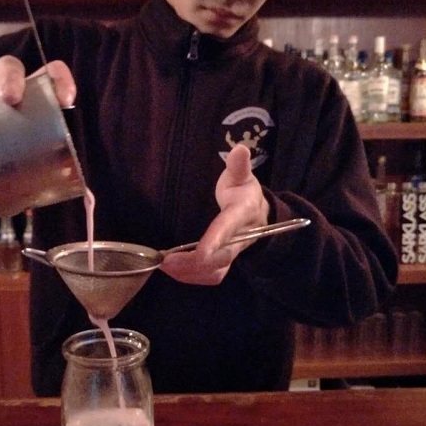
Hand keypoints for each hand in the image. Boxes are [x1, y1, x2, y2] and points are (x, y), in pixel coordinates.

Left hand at [160, 144, 269, 285]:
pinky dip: (192, 277)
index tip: (200, 252)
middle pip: (221, 256)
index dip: (216, 240)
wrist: (260, 215)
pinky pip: (211, 276)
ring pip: (215, 271)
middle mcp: (240, 238)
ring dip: (190, 273)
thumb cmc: (244, 192)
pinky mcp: (225, 263)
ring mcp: (234, 253)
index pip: (228, 228)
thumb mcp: (242, 176)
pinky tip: (173, 271)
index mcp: (242, 213)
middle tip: (166, 260)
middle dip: (194, 262)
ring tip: (165, 266)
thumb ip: (239, 165)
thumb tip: (239, 148)